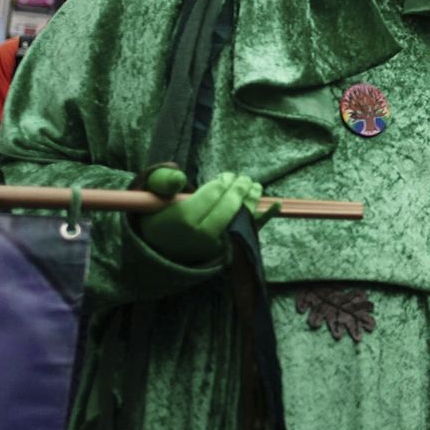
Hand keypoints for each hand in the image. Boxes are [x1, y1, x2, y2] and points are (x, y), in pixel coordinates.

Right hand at [137, 168, 270, 264]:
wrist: (161, 252)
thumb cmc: (158, 220)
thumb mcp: (152, 200)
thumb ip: (162, 184)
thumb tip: (180, 178)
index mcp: (185, 219)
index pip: (213, 195)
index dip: (222, 183)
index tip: (224, 177)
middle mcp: (204, 234)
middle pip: (230, 205)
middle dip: (238, 188)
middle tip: (240, 178)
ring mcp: (219, 244)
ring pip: (243, 216)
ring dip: (252, 197)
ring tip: (253, 184)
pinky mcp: (228, 250)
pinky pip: (251, 231)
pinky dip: (265, 217)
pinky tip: (277, 205)